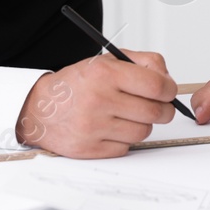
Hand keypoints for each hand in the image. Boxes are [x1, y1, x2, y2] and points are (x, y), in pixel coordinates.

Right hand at [14, 49, 175, 157]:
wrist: (40, 108)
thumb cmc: (77, 84)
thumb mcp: (107, 61)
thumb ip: (143, 62)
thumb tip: (169, 81)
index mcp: (105, 74)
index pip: (156, 86)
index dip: (169, 90)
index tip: (168, 92)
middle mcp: (98, 100)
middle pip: (154, 113)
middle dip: (163, 111)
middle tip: (158, 107)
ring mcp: (93, 127)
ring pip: (142, 132)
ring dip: (142, 125)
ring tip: (128, 116)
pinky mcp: (89, 149)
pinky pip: (125, 148)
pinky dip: (124, 140)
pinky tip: (112, 128)